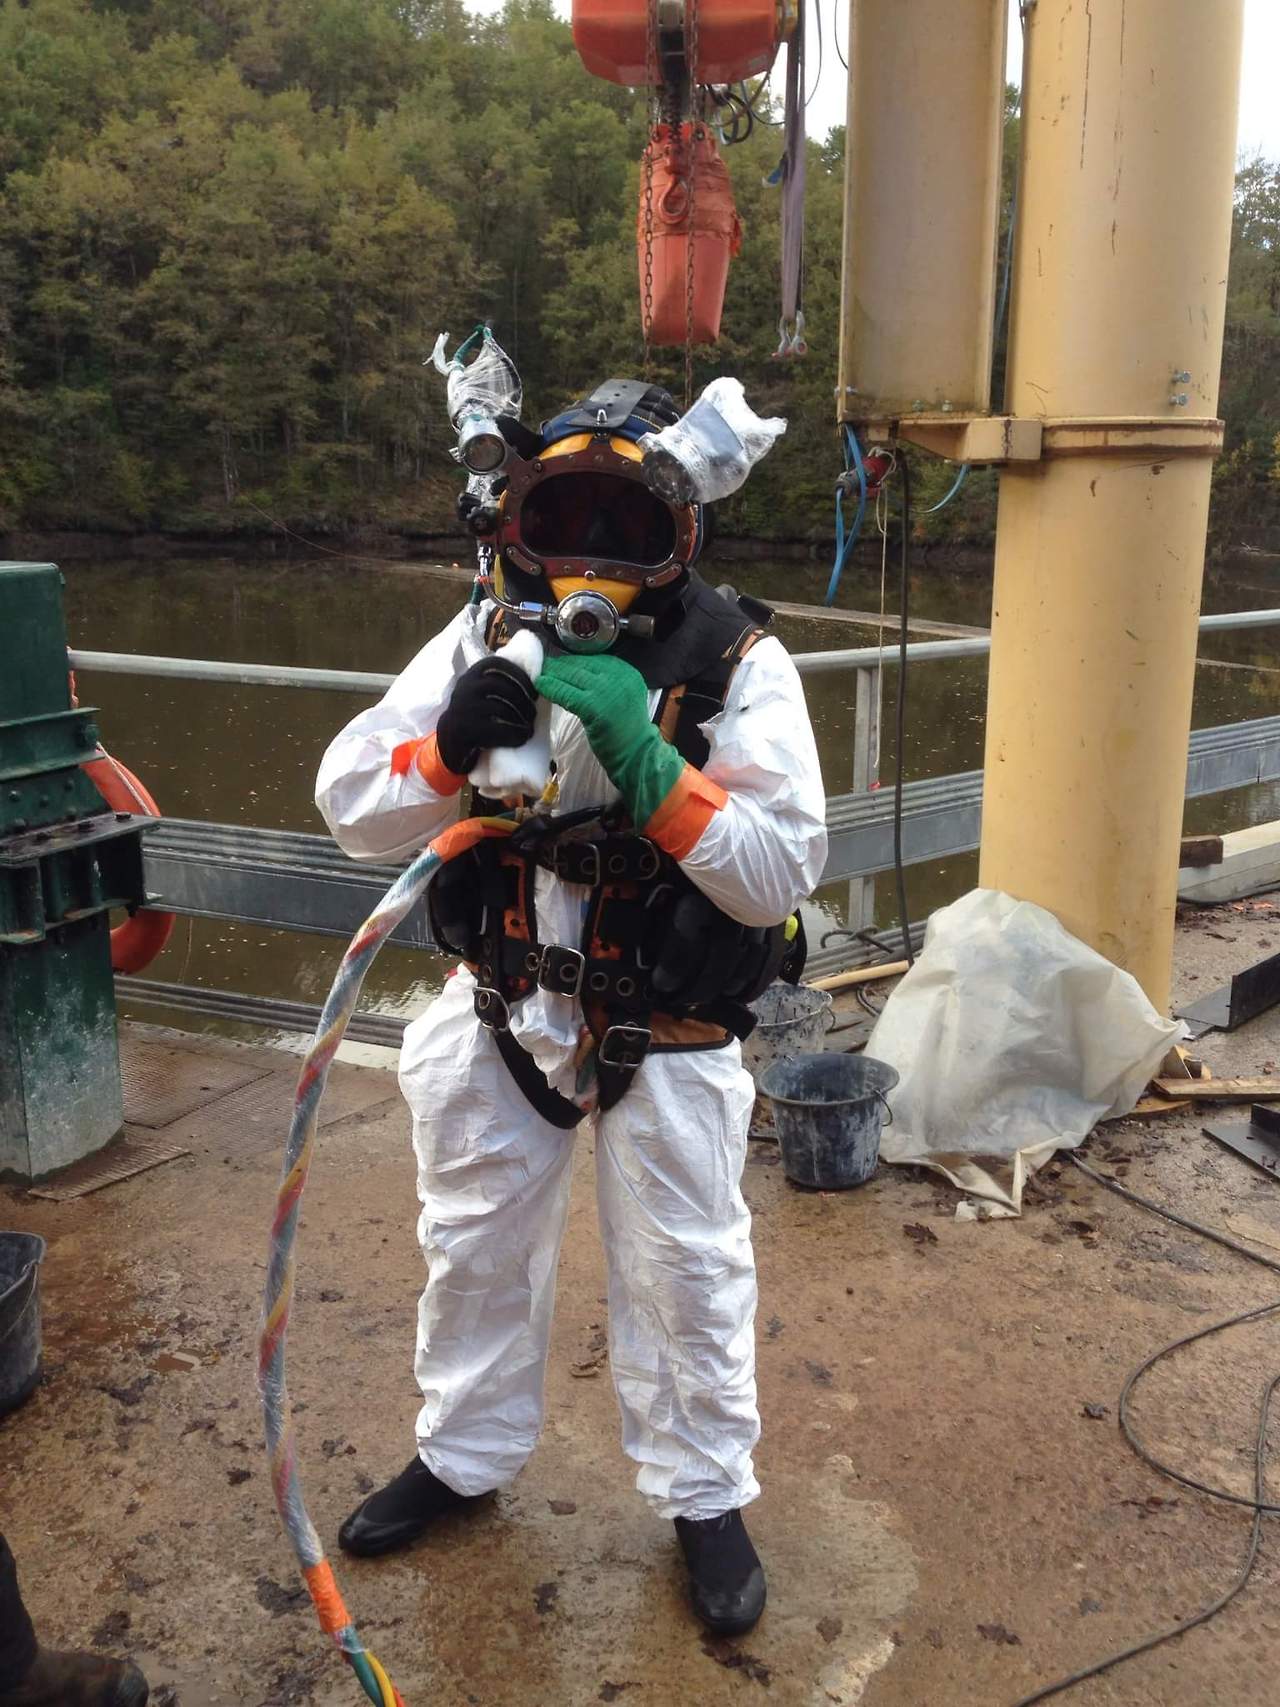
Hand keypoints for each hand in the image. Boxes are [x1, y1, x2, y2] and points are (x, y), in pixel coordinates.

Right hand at [436, 655, 537, 774]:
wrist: (449, 741)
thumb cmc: (475, 715)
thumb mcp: (481, 693)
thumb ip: (498, 683)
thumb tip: (538, 680)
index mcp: (472, 674)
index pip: (497, 664)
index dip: (519, 675)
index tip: (533, 691)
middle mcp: (465, 687)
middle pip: (502, 687)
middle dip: (523, 701)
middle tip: (533, 714)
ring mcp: (463, 708)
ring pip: (501, 708)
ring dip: (521, 719)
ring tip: (529, 728)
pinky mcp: (465, 729)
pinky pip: (497, 730)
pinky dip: (514, 734)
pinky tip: (522, 737)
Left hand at [537, 651, 682, 826]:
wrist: (638, 754)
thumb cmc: (627, 730)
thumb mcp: (623, 696)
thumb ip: (606, 682)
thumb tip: (575, 671)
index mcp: (627, 672)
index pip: (594, 658)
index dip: (573, 659)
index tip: (559, 661)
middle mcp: (619, 676)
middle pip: (582, 664)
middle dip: (560, 664)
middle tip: (543, 664)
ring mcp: (607, 690)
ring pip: (572, 675)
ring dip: (552, 674)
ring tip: (538, 673)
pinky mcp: (594, 706)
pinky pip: (566, 693)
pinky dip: (551, 688)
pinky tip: (540, 685)